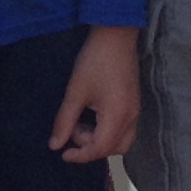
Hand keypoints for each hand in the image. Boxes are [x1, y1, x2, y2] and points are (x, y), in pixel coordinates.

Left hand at [49, 26, 139, 162]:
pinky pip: (124, 129)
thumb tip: (55, 145)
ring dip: (100, 140)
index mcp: (117, 116)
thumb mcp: (75, 92)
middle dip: (90, 147)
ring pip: (120, 141)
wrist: (116, 36)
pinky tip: (92, 116)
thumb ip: (65, 121)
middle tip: (72, 129)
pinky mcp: (134, 104)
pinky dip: (107, 131)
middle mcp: (131, 118)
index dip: (80, 155)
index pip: (100, 148)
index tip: (63, 153)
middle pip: (113, 149)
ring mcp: (135, 111)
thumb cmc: (94, 61)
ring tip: (80, 122)